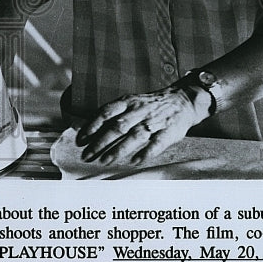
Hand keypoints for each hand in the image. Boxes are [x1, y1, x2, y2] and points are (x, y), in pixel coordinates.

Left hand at [75, 86, 210, 165]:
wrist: (182, 100)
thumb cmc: (149, 105)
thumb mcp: (131, 102)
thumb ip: (114, 113)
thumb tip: (89, 129)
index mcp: (128, 102)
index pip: (106, 112)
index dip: (92, 126)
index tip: (81, 140)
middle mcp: (139, 111)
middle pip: (117, 127)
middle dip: (100, 142)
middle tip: (87, 156)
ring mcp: (154, 121)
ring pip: (134, 136)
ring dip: (118, 150)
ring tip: (104, 161)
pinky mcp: (169, 131)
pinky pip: (157, 143)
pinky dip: (146, 152)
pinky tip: (135, 161)